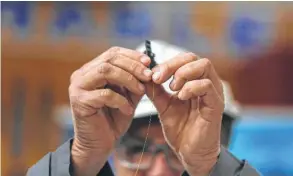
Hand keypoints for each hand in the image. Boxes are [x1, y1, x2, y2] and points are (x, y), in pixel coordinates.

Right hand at [69, 47, 152, 175]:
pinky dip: (120, 100)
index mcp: (92, 70)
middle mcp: (82, 75)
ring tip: (141, 90)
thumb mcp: (128, 96)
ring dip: (128, 79)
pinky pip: (104, 94)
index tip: (148, 62)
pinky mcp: (79, 101)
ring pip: (105, 71)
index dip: (132, 55)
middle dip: (133, 66)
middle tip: (148, 75)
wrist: (99, 144)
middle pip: (109, 59)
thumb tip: (149, 67)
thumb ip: (135, 82)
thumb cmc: (113, 119)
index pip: (112, 53)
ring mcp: (78, 87)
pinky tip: (128, 109)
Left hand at [145, 53, 223, 175]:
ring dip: (183, 74)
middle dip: (173, 64)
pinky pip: (207, 85)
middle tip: (159, 77)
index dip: (167, 63)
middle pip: (194, 57)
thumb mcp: (163, 106)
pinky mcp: (216, 104)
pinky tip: (180, 97)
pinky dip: (191, 87)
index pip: (184, 59)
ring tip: (172, 88)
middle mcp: (206, 83)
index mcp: (194, 81)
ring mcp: (213, 92)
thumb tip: (144, 75)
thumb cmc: (180, 129)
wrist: (190, 152)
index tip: (152, 74)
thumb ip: (156, 91)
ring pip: (204, 66)